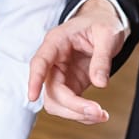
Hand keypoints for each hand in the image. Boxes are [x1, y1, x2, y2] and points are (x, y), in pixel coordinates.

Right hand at [25, 0, 126, 123]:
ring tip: (102, 115)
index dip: (34, 79)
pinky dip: (83, 114)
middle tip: (98, 112)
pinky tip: (99, 115)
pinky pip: (70, 106)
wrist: (104, 23)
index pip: (40, 62)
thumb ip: (102, 58)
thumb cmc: (102, 23)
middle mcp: (54, 61)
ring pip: (57, 102)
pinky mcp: (71, 85)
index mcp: (56, 42)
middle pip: (51, 91)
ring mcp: (61, 75)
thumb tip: (100, 84)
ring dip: (76, 114)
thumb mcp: (107, 34)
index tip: (32, 96)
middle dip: (72, 106)